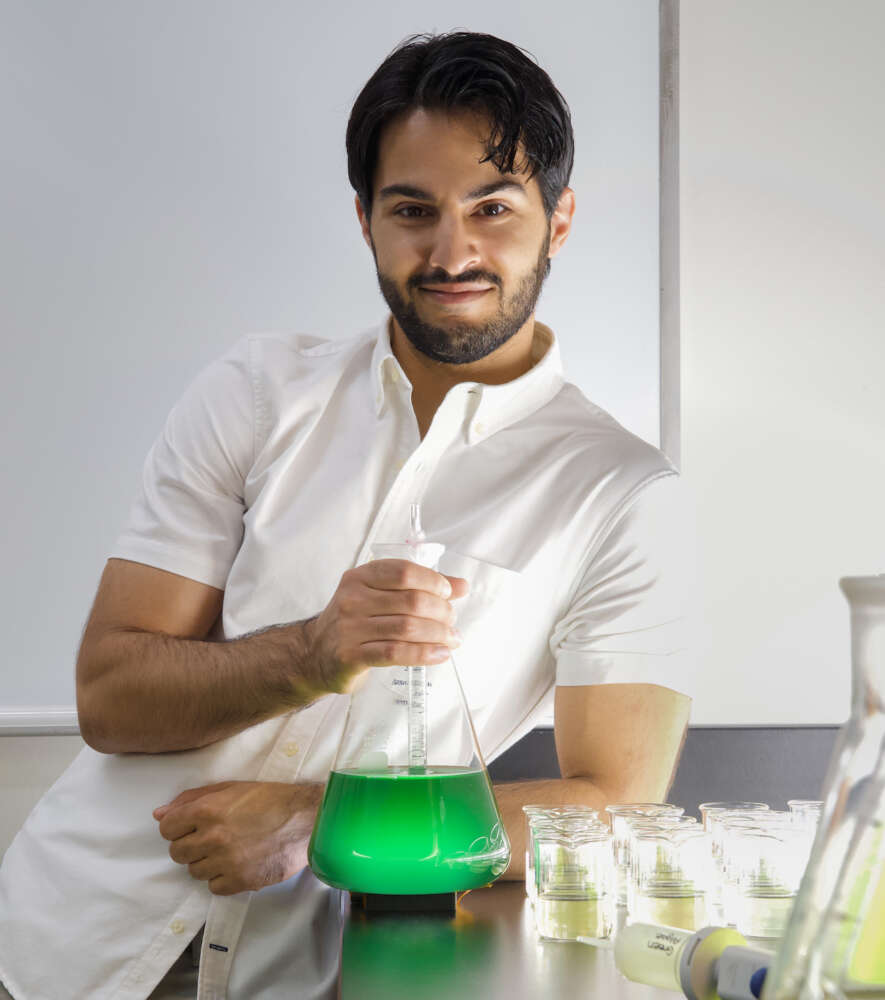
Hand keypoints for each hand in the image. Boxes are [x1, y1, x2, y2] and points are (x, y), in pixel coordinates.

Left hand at [153, 780, 323, 895]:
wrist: (305, 819)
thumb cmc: (269, 799)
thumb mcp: (231, 788)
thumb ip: (192, 799)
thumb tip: (159, 814)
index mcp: (208, 809)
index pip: (167, 828)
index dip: (177, 827)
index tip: (191, 827)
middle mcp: (213, 836)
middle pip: (177, 852)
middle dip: (190, 845)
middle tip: (212, 838)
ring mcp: (225, 861)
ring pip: (194, 871)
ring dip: (207, 862)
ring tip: (229, 850)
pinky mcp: (240, 881)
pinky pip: (213, 887)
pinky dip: (223, 878)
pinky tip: (238, 864)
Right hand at [304, 559, 467, 694]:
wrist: (315, 653)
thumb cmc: (356, 622)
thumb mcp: (381, 596)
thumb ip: (420, 588)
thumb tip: (461, 585)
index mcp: (360, 577)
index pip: (403, 571)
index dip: (432, 581)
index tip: (449, 593)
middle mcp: (352, 599)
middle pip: (410, 601)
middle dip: (441, 612)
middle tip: (452, 622)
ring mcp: (349, 628)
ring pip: (406, 628)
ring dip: (438, 635)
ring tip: (452, 639)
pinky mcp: (351, 656)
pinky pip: (395, 652)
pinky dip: (423, 654)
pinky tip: (439, 654)